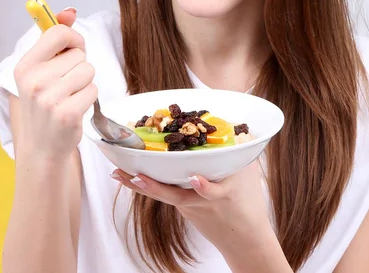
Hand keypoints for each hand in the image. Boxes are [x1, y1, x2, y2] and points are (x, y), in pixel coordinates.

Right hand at [13, 8, 97, 160]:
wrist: (42, 145)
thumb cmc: (45, 102)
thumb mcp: (42, 69)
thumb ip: (56, 38)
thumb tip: (70, 11)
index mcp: (25, 65)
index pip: (58, 33)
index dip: (73, 39)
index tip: (72, 50)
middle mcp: (34, 80)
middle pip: (79, 54)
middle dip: (79, 67)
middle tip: (65, 84)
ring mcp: (49, 99)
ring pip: (89, 71)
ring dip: (85, 82)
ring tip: (69, 96)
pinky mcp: (66, 114)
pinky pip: (93, 90)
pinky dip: (89, 98)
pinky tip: (74, 108)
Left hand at [111, 161, 291, 271]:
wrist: (243, 240)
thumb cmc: (248, 203)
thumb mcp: (250, 172)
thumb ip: (242, 149)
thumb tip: (240, 128)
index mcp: (223, 193)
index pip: (213, 191)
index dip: (205, 186)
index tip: (196, 179)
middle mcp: (201, 202)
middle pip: (173, 195)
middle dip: (152, 185)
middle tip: (133, 175)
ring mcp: (189, 208)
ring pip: (162, 194)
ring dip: (139, 185)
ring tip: (118, 173)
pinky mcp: (183, 209)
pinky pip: (164, 194)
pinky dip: (149, 185)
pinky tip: (131, 176)